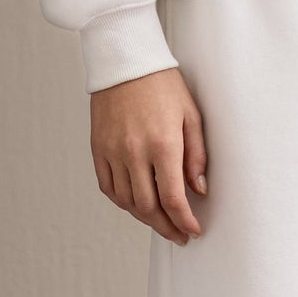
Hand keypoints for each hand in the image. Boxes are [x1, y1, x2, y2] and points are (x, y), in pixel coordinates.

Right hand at [90, 66, 208, 242]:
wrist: (125, 61)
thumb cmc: (163, 84)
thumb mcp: (191, 115)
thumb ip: (196, 155)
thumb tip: (199, 189)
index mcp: (163, 144)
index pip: (174, 199)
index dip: (185, 221)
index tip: (193, 230)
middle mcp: (135, 152)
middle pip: (149, 207)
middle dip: (166, 227)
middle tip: (178, 234)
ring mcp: (113, 152)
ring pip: (127, 202)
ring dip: (145, 218)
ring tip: (160, 221)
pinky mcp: (98, 149)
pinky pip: (108, 187)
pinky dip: (122, 202)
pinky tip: (136, 204)